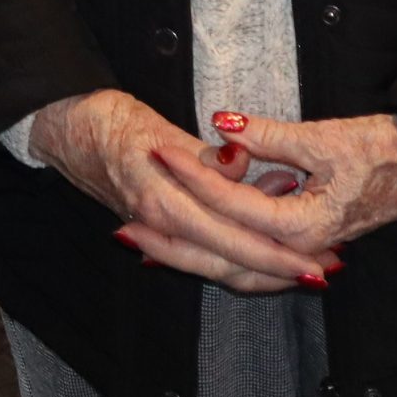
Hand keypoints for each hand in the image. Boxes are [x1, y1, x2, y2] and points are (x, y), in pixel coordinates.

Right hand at [28, 90, 338, 293]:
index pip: (232, 242)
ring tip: (308, 267)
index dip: (278, 256)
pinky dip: (240, 258)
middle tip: (327, 271)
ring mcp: (159, 236)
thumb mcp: (161, 131)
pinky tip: (268, 249)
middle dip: (281, 273)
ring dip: (266, 272)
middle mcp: (162, 230)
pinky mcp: (160, 233)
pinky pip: (206, 256)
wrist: (69, 131)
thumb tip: (240, 162)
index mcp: (164, 205)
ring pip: (220, 269)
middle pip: (231, 267)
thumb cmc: (113, 123)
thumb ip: (204, 156)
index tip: (317, 261)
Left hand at [156, 110, 396, 262]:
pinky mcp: (305, 239)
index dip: (190, 176)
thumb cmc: (387, 151)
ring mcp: (304, 248)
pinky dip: (217, 247)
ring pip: (234, 261)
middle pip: (222, 255)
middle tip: (123, 227)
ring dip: (189, 251)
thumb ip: (269, 135)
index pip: (230, 205)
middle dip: (171, 244)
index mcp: (305, 227)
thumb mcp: (326, 137)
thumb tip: (221, 123)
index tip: (155, 150)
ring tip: (144, 238)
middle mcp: (301, 248)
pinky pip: (251, 253)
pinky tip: (191, 234)